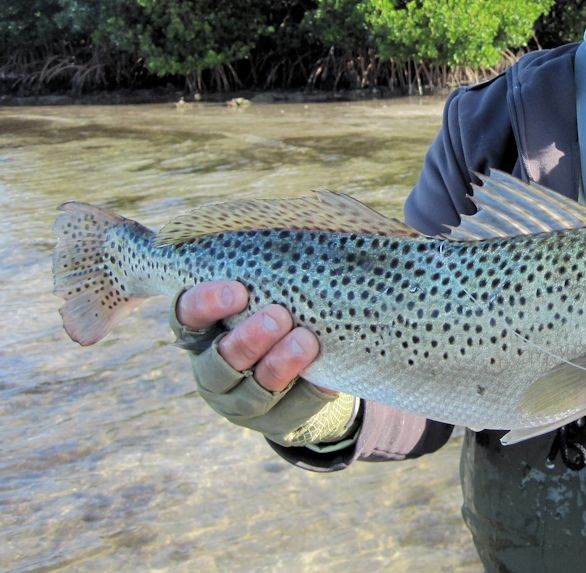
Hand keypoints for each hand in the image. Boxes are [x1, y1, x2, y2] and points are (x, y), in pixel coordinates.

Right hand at [173, 281, 353, 447]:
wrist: (302, 374)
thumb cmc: (278, 316)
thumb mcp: (264, 295)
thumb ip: (265, 276)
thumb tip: (293, 233)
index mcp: (202, 332)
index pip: (186, 317)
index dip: (205, 305)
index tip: (238, 291)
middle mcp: (213, 369)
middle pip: (219, 362)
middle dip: (248, 340)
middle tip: (279, 316)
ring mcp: (240, 401)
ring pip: (253, 391)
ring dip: (279, 365)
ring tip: (306, 341)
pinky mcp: (274, 422)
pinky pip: (292, 410)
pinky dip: (312, 391)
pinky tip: (329, 376)